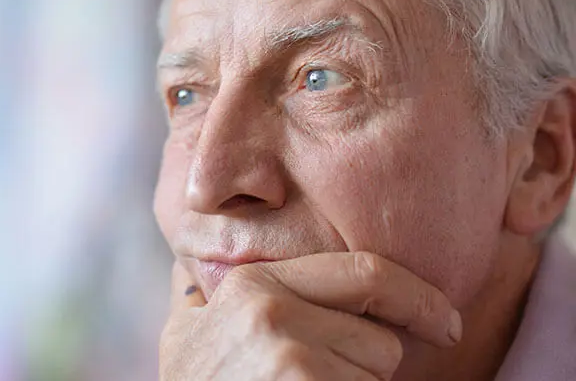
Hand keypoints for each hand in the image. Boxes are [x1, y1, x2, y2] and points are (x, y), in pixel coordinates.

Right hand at [160, 253, 461, 379]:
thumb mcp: (188, 335)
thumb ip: (201, 290)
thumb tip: (196, 264)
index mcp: (250, 283)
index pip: (364, 274)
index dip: (417, 298)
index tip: (446, 321)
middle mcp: (268, 308)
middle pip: (379, 337)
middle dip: (363, 366)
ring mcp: (286, 354)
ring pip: (378, 373)